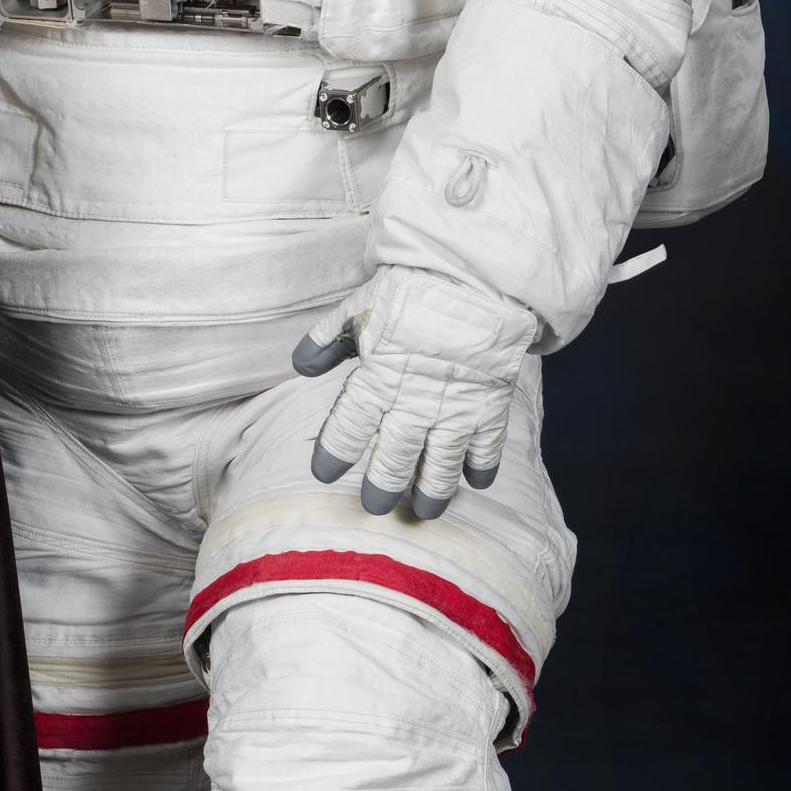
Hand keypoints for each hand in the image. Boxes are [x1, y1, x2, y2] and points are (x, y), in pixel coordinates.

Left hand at [292, 267, 535, 519]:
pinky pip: (486, 448)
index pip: (349, 429)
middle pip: (395, 458)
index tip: (324, 475)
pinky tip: (474, 482)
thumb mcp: (357, 307)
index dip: (334, 455)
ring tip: (423, 513)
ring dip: (431, 492)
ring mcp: (456, 409)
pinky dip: (480, 468)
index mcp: (378, 379)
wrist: (473, 277)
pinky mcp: (490, 405)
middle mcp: (416, 403)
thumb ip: (327, 339)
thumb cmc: (411, 289)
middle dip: (382, 486)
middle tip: (374, 506)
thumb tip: (299, 365)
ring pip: (441, 465)